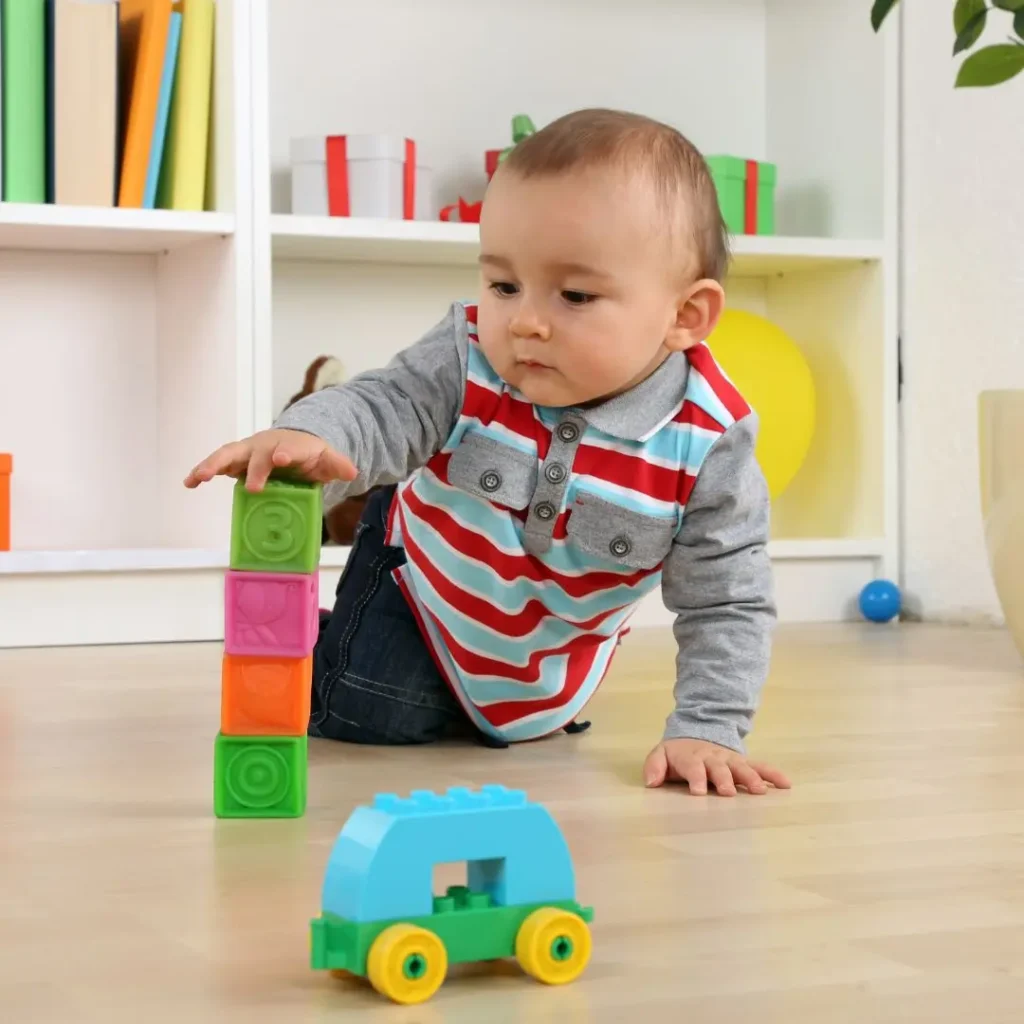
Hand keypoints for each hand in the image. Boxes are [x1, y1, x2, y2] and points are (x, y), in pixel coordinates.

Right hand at [183, 429, 357, 491]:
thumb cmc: (309, 455)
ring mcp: (247, 452)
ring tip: (197, 478)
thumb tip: (352, 472)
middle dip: (252, 468)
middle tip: (251, 487)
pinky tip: (188, 483)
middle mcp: (265, 446)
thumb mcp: (326, 460)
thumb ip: (337, 465)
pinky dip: (202, 472)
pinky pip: (216, 465)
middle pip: (255, 453)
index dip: (284, 453)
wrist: (292, 445)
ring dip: (212, 465)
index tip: (280, 458)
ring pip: (228, 455)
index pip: (287, 448)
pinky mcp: (234, 462)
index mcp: (289, 445)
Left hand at [643, 738, 790, 795]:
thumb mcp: (660, 755)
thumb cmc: (678, 754)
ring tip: (759, 791)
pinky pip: (760, 767)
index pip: (693, 767)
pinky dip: (773, 774)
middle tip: (728, 792)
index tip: (699, 792)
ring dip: (750, 778)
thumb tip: (650, 782)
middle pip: (719, 768)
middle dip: (724, 779)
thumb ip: (654, 766)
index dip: (696, 778)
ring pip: (742, 767)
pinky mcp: (743, 763)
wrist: (696, 732)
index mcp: (691, 757)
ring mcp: (730, 760)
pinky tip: (785, 784)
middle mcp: (713, 758)